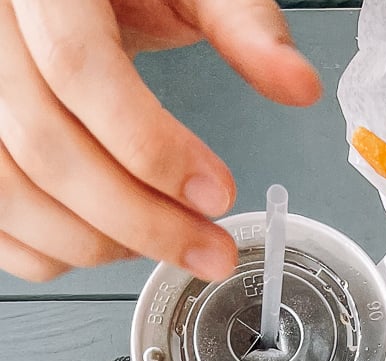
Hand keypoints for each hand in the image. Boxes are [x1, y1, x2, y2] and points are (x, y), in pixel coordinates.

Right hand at [0, 0, 319, 282]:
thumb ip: (245, 27)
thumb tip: (299, 84)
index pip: (78, 70)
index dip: (150, 147)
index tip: (216, 193)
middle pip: (46, 147)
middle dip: (140, 219)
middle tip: (209, 249)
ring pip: (12, 191)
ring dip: (96, 242)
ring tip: (166, 243)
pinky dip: (51, 250)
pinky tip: (111, 244)